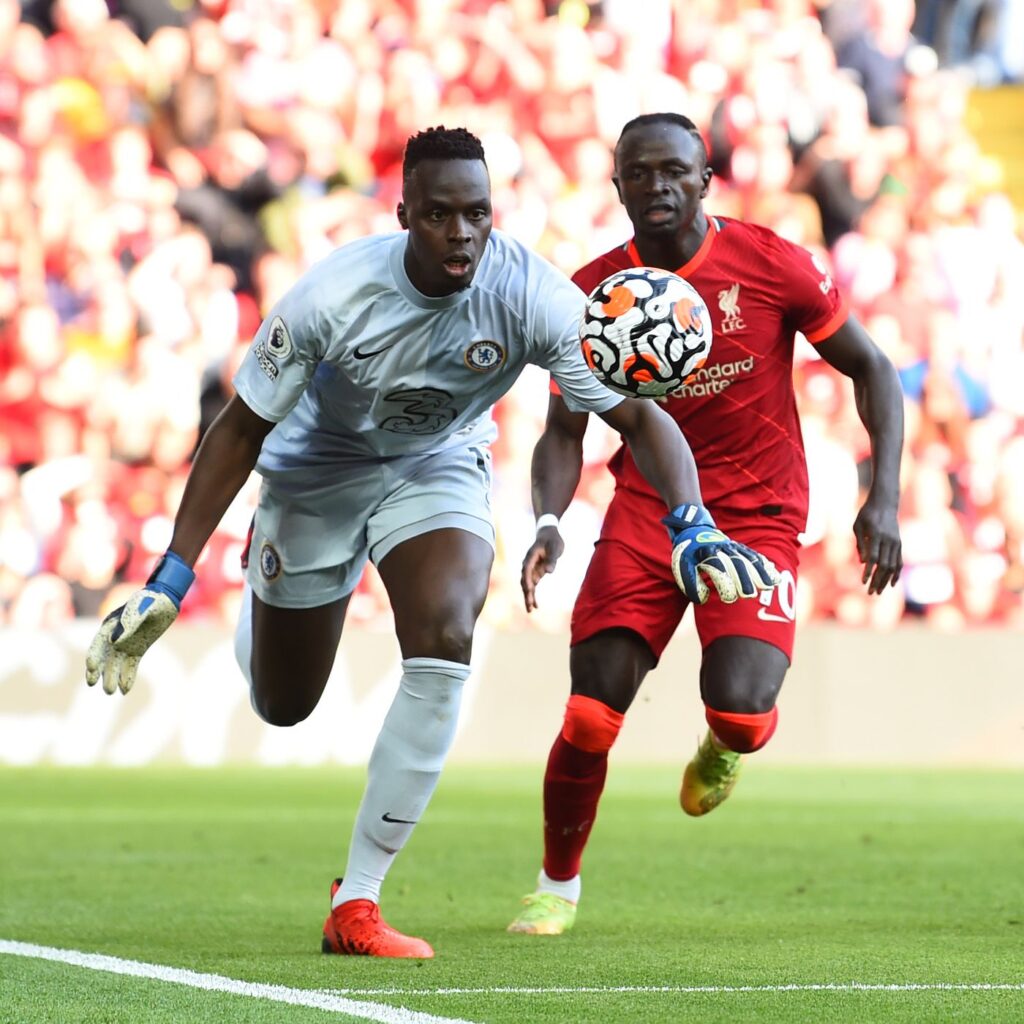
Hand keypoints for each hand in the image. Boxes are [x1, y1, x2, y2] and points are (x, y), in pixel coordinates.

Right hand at [85, 552, 193, 695]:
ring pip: (115, 663)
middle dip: (98, 670)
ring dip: (111, 677)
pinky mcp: (137, 650)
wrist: (167, 600)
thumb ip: (130, 623)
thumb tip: (114, 642)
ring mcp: (126, 643)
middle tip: (92, 683)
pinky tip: (125, 690)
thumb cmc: (154, 600)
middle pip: (103, 655)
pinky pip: (130, 665)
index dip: (94, 654)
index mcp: (112, 623)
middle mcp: (115, 635)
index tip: (91, 667)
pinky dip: (127, 676)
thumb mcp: (144, 608)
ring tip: (109, 691)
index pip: (99, 642)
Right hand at [520, 526, 563, 612]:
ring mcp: (531, 569)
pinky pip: (533, 585)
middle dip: (527, 594)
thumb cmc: (552, 539)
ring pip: (527, 585)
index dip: (527, 580)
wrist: (549, 534)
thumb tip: (549, 571)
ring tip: (531, 610)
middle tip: (529, 607)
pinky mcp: (535, 572)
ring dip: (529, 597)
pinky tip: (535, 605)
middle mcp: (528, 564)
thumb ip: (552, 559)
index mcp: (531, 557)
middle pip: (525, 581)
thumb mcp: (555, 547)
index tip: (530, 590)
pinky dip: (533, 594)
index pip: (527, 570)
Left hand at [662, 504, 780, 604]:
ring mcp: (733, 547)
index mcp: (706, 552)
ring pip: (749, 559)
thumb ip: (690, 583)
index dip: (725, 583)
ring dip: (760, 573)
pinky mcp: (740, 549)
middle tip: (749, 595)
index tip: (729, 598)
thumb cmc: (688, 554)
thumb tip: (703, 599)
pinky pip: (754, 556)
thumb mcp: (682, 566)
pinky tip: (774, 577)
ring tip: (769, 586)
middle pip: (736, 564)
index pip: (718, 567)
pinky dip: (765, 566)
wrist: (694, 529)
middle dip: (744, 579)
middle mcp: (722, 548)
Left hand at [853, 496, 901, 593]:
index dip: (869, 571)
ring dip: (885, 580)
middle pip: (884, 565)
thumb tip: (864, 563)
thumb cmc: (867, 514)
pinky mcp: (899, 544)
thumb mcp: (858, 526)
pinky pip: (899, 561)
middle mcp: (888, 540)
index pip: (873, 557)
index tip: (863, 582)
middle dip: (877, 580)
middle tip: (870, 593)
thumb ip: (860, 544)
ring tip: (878, 591)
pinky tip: (892, 584)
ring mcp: (896, 542)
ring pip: (893, 565)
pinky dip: (896, 573)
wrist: (885, 503)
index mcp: (876, 535)